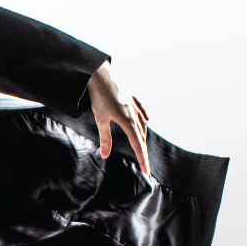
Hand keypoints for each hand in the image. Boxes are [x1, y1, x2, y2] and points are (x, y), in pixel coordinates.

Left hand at [87, 61, 149, 175]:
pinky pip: (141, 111)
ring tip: (143, 146)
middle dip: (143, 150)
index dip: (142, 158)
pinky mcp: (131, 97)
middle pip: (142, 136)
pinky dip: (144, 118)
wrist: (101, 75)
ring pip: (142, 123)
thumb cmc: (99, 97)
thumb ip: (105, 138)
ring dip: (144, 136)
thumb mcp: (101, 119)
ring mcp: (134, 105)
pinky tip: (147, 121)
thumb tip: (106, 155)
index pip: (137, 144)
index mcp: (128, 121)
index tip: (147, 170)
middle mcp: (134, 114)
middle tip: (145, 163)